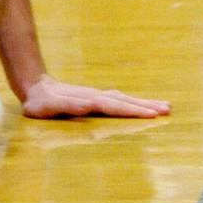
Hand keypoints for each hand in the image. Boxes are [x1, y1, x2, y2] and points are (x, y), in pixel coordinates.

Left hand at [21, 74, 169, 118]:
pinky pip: (119, 100)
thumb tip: (87, 106)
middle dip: (145, 106)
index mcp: (87, 101)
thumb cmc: (40, 103)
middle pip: (123, 101)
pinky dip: (134, 102)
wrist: (35, 87)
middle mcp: (95, 97)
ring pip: (124, 99)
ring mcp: (97, 96)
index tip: (151, 115)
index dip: (131, 111)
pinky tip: (145, 105)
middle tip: (167, 110)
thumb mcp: (47, 107)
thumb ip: (66, 106)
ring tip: (166, 107)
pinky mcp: (97, 98)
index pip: (113, 107)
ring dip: (144, 103)